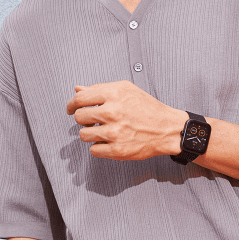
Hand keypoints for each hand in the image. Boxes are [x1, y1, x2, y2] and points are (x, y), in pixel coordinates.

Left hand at [66, 81, 188, 159]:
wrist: (167, 128)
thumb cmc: (148, 108)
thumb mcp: (125, 90)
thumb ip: (99, 89)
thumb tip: (78, 89)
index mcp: (113, 94)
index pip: (80, 98)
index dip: (72, 104)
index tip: (71, 108)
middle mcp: (113, 112)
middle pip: (79, 117)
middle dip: (84, 119)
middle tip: (92, 120)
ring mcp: (115, 132)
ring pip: (83, 135)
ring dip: (90, 133)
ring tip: (103, 131)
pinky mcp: (117, 150)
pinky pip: (94, 150)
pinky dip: (99, 146)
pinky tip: (109, 140)